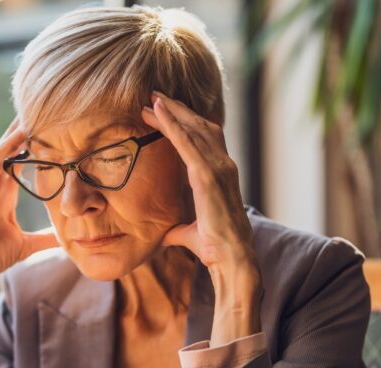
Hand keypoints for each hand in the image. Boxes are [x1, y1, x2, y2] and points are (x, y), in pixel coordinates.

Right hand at [0, 117, 59, 290]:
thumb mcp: (25, 245)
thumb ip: (46, 238)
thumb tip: (68, 241)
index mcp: (5, 194)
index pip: (22, 161)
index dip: (35, 144)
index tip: (53, 125)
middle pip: (9, 152)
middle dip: (22, 131)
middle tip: (38, 107)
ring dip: (9, 139)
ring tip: (23, 120)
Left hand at [141, 92, 261, 343]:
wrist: (230, 259)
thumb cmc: (214, 247)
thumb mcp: (189, 232)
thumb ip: (179, 227)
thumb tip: (167, 234)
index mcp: (220, 175)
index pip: (202, 140)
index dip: (185, 124)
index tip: (165, 113)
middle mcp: (223, 166)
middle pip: (199, 127)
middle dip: (177, 110)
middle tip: (154, 96)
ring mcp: (218, 168)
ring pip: (192, 129)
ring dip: (171, 111)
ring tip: (150, 98)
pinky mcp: (207, 175)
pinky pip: (186, 142)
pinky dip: (172, 123)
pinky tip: (157, 110)